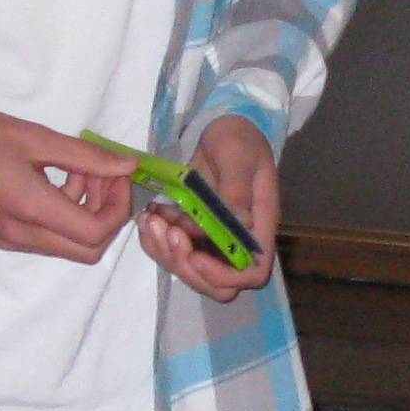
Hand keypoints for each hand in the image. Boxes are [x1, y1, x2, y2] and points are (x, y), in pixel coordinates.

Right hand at [0, 105, 135, 261]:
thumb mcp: (37, 138)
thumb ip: (86, 156)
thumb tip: (128, 165)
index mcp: (32, 210)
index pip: (95, 233)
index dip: (118, 207)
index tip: (119, 176)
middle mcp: (23, 236)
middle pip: (88, 250)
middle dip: (107, 216)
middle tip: (104, 177)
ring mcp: (12, 240)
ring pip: (69, 246)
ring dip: (86, 214)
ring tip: (81, 172)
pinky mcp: (4, 236)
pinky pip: (48, 238)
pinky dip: (65, 216)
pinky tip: (58, 182)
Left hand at [135, 115, 277, 300]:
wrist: (224, 126)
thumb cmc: (238, 137)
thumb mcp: (237, 154)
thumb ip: (236, 188)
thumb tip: (239, 223)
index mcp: (259, 225)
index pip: (252, 273)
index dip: (224, 275)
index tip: (195, 253)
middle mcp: (237, 240)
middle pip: (218, 284)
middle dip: (187, 268)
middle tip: (167, 233)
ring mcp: (214, 238)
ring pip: (190, 270)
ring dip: (165, 252)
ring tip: (152, 218)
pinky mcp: (194, 230)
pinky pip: (172, 250)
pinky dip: (155, 239)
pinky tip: (151, 213)